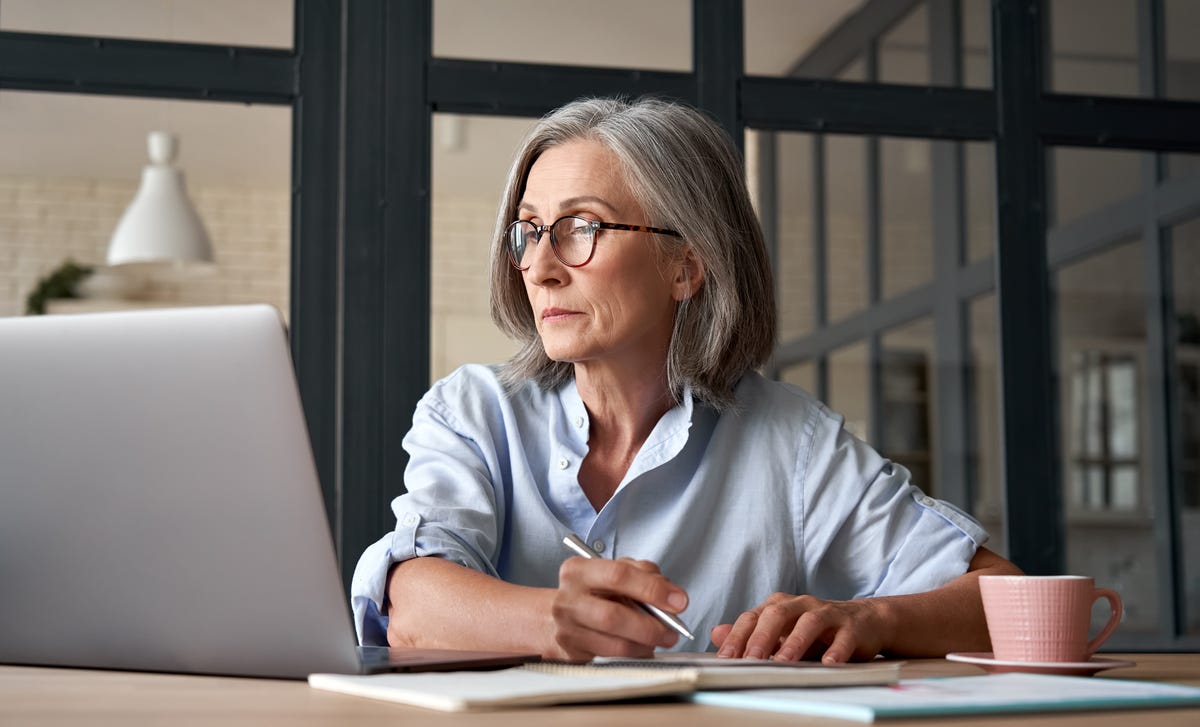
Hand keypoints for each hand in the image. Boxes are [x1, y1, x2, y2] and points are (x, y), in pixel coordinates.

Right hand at [550, 556, 688, 660]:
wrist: (558, 615)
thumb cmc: (594, 591)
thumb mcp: (615, 570)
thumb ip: (643, 574)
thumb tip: (671, 595)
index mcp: (579, 571)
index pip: (619, 576)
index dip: (652, 589)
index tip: (678, 601)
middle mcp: (568, 599)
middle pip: (613, 616)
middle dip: (650, 626)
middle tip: (672, 631)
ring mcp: (567, 629)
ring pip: (614, 644)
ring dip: (645, 644)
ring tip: (660, 639)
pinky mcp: (572, 653)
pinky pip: (612, 658)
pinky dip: (634, 654)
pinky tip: (642, 647)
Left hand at [711, 592, 890, 663]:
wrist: (865, 622)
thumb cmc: (817, 630)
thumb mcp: (782, 632)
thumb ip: (750, 634)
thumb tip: (716, 634)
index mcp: (780, 605)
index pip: (753, 617)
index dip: (738, 637)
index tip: (725, 658)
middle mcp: (801, 604)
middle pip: (777, 615)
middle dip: (761, 638)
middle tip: (749, 660)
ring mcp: (828, 613)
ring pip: (809, 623)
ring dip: (794, 643)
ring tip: (782, 662)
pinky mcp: (852, 626)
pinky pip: (843, 637)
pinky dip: (836, 650)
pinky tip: (828, 663)